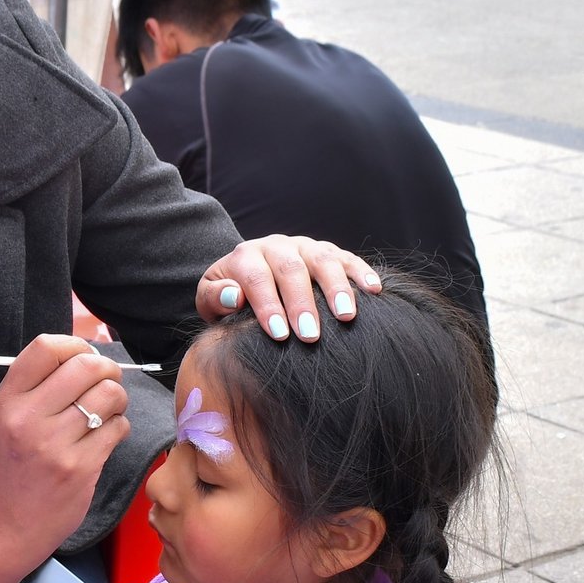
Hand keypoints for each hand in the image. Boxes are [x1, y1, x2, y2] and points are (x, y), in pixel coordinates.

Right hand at [0, 336, 128, 582]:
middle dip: (107, 369)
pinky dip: (118, 428)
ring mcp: (54, 444)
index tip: (85, 358)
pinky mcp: (80, 468)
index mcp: (8, 399)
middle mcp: (27, 418)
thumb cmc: (16, 463)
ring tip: (107, 412)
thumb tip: (92, 350)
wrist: (10, 521)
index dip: (76, 345)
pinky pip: (117, 428)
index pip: (46, 347)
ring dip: (117, 399)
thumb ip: (41, 383)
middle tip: (107, 383)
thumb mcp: (10, 417)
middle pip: (86, 366)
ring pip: (108, 395)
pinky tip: (104, 439)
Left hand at [196, 234, 382, 341]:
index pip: (257, 278)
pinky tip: (374, 290)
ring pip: (323, 260)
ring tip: (346, 316)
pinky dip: (361, 272)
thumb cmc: (229, 297)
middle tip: (311, 336)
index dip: (268, 306)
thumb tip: (234, 296)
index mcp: (245, 256)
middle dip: (303, 304)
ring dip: (336, 288)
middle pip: (292, 269)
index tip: (279, 335)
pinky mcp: (328, 252)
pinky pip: (347, 259)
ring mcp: (305, 247)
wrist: (245, 278)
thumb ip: (215, 297)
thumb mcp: (209, 300)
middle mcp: (277, 246)